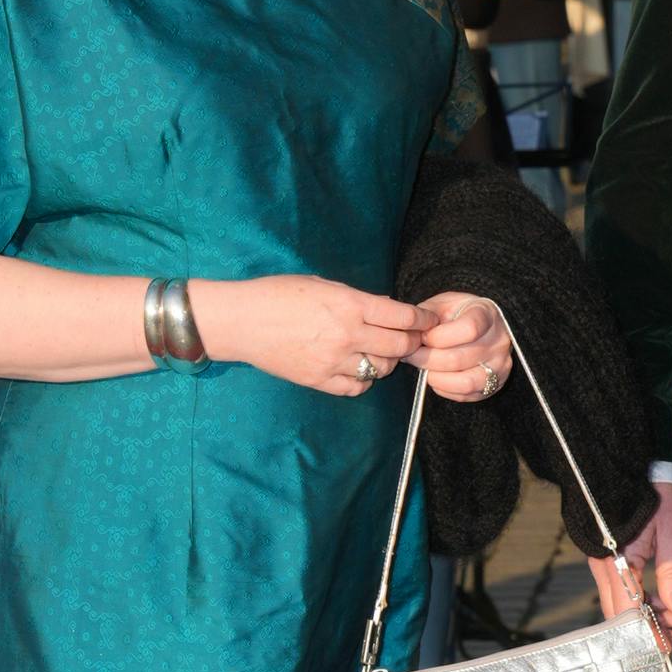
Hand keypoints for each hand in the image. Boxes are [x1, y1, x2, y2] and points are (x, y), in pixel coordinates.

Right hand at [191, 275, 428, 394]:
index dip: (423, 320)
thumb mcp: (324, 285)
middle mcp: (347, 334)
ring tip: (381, 352)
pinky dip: (364, 379)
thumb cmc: (279, 295)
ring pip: (381, 369)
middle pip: (399, 346)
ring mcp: (333, 361)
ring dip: (388, 361)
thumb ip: (359, 299)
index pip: (403, 317)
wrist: (242, 321)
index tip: (429, 322)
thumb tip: (390, 308)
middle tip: (413, 339)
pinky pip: (357, 386)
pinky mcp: (319, 380)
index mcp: (349, 304)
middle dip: (412, 342)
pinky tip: (359, 368)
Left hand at [416, 292, 511, 402]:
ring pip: (464, 382)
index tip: (422, 337)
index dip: (438, 337)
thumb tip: (411, 335)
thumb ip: (427, 315)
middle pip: (459, 358)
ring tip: (424, 368)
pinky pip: (466, 395)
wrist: (483, 327)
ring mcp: (499, 366)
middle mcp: (498, 342)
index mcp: (487, 315)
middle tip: (412, 356)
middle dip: (428, 359)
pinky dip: (444, 388)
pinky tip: (436, 376)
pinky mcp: (493, 385)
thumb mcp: (443, 303)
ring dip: (435, 377)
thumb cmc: (459, 314)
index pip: (468, 329)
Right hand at [590, 482, 671, 649]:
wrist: (634, 469)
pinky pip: (622, 590)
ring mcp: (603, 564)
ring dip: (649, 617)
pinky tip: (664, 607)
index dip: (649, 630)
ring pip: (622, 604)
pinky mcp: (609, 561)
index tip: (670, 646)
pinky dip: (643, 603)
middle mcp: (602, 566)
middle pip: (621, 612)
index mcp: (615, 559)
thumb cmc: (655, 497)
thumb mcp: (670, 532)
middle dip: (650, 630)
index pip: (628, 609)